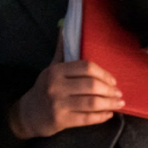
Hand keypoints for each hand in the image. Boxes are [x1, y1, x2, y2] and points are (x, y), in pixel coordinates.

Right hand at [8, 32, 123, 138]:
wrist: (28, 115)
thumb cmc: (45, 89)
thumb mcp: (51, 68)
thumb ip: (62, 51)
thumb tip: (65, 27)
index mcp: (56, 70)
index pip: (86, 67)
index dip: (103, 73)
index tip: (113, 80)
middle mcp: (56, 86)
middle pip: (91, 85)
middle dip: (109, 90)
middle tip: (118, 93)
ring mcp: (58, 104)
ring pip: (92, 102)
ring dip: (109, 103)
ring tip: (119, 103)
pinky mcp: (61, 120)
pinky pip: (87, 118)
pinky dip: (101, 116)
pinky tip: (109, 114)